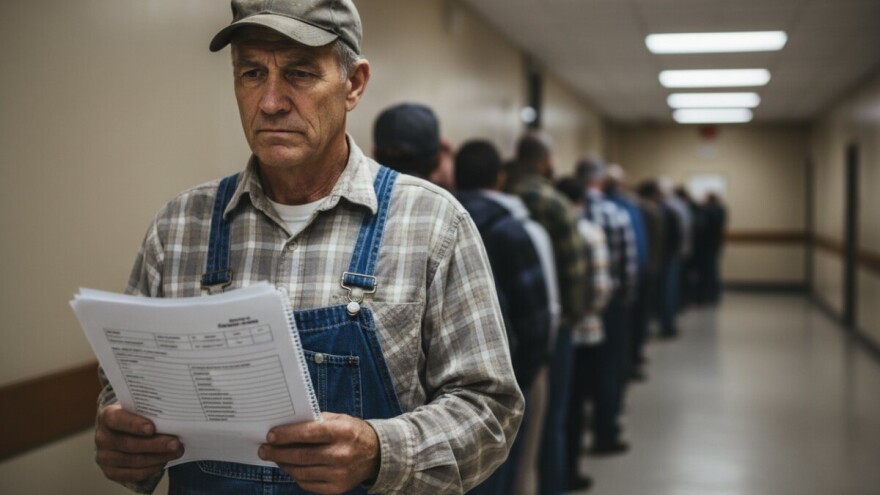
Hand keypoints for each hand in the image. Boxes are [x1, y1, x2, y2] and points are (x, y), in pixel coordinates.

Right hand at [94, 404, 183, 483]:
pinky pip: (133, 474)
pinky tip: (163, 461)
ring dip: (158, 457)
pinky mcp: (111, 472)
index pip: (117, 419)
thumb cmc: (135, 417)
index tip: (151, 428)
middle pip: (129, 444)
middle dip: (155, 444)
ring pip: (134, 460)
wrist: (120, 433)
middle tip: (175, 443)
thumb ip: (150, 411)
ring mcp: (104, 457)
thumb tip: (173, 415)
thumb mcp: (138, 409)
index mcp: (107, 416)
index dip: (134, 424)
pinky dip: (151, 468)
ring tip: (176, 452)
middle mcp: (102, 437)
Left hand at [259, 412, 379, 493]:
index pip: (308, 433)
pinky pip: (308, 483)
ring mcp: (339, 473)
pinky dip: (296, 475)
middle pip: (301, 455)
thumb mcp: (339, 419)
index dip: (286, 435)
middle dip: (278, 452)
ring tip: (275, 458)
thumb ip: (316, 421)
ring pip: (301, 471)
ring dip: (284, 465)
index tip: (270, 435)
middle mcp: (341, 454)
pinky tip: (291, 467)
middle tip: (264, 449)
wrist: (376, 455)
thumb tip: (286, 425)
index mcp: (342, 432)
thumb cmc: (352, 433)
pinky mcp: (337, 488)